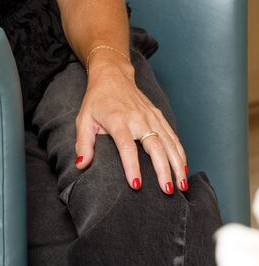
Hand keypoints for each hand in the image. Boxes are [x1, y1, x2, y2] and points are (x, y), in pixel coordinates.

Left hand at [74, 60, 188, 193]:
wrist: (113, 75)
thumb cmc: (97, 100)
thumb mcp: (83, 119)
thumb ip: (83, 143)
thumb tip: (81, 165)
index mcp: (118, 120)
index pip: (127, 147)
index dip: (132, 167)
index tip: (136, 185)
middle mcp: (138, 118)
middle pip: (155, 146)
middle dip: (163, 170)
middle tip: (168, 191)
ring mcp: (151, 116)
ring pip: (168, 142)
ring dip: (177, 164)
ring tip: (181, 185)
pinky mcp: (159, 115)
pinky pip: (172, 136)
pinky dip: (180, 153)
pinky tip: (183, 169)